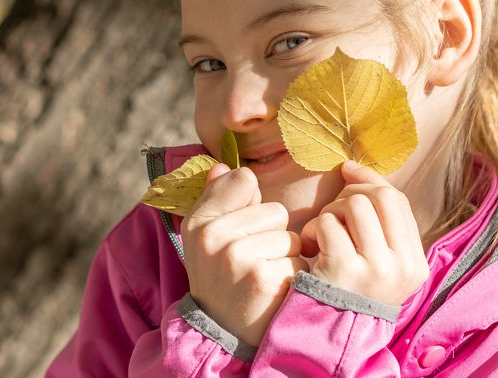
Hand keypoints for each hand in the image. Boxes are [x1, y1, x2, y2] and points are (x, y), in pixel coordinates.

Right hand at [181, 164, 306, 346]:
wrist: (222, 332)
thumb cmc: (220, 276)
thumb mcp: (206, 236)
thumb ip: (217, 198)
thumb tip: (223, 165)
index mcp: (199, 221)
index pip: (244, 180)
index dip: (253, 205)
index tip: (243, 227)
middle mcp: (214, 237)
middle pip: (275, 210)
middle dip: (273, 234)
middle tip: (254, 260)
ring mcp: (238, 258)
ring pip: (290, 236)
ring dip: (285, 256)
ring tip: (264, 275)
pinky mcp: (263, 279)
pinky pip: (298, 260)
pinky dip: (292, 276)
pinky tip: (274, 290)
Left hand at [300, 161, 428, 306]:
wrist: (326, 334)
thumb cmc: (348, 288)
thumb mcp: (377, 260)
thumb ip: (377, 221)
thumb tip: (352, 167)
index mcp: (415, 262)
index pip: (398, 201)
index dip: (370, 181)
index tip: (347, 172)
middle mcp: (402, 266)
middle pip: (380, 197)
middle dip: (350, 195)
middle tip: (333, 214)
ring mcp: (376, 269)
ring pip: (354, 205)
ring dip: (330, 212)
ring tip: (321, 234)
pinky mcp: (344, 270)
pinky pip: (328, 224)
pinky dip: (314, 228)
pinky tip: (309, 247)